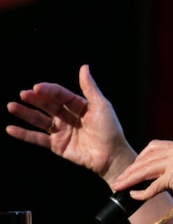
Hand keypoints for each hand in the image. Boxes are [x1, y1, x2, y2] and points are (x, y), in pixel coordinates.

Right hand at [5, 64, 135, 183]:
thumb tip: (84, 67)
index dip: (49, 91)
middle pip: (48, 105)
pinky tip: (11, 128)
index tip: (37, 87)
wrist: (112, 156)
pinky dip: (24, 134)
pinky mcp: (57, 146)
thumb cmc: (110, 129)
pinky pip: (38, 138)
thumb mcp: (101, 106)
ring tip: (11, 106)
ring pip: (40, 120)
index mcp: (80, 106)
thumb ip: (89, 87)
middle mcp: (69, 117)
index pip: (61, 95)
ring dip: (25, 113)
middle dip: (35, 99)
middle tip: (23, 94)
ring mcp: (62, 131)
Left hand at [110, 139, 172, 218]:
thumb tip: (152, 174)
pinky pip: (152, 185)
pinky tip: (135, 196)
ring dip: (130, 179)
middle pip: (147, 157)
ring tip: (119, 187)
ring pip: (145, 169)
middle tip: (120, 179)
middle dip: (131, 168)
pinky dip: (141, 193)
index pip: (154, 146)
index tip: (132, 168)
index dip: (140, 157)